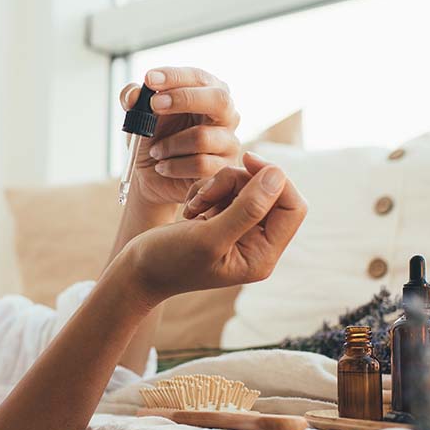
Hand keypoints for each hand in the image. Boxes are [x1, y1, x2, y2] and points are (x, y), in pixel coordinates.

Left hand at [120, 67, 240, 207]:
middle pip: (219, 99)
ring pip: (202, 137)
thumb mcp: (137, 115)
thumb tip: (132, 94)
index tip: (149, 79)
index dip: (175, 76)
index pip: (199, 77)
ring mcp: (228, 141)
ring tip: (155, 151)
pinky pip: (200, 164)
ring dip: (169, 144)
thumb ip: (132, 98)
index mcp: (208, 92)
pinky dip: (173, 166)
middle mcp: (225, 114)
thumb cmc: (152, 139)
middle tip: (154, 105)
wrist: (150, 177)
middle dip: (183, 99)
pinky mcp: (223, 168)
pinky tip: (162, 167)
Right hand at [124, 152, 307, 307]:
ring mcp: (241, 231)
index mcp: (262, 256)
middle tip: (205, 194)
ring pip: (247, 186)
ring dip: (218, 186)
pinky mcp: (223, 220)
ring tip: (194, 206)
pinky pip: (228, 190)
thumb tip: (278, 175)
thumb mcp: (208, 237)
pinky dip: (208, 190)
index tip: (246, 160)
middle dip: (237, 184)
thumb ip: (247, 209)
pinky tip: (191, 209)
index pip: (292, 207)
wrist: (138, 269)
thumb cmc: (168, 260)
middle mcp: (257, 244)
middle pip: (269, 193)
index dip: (274, 179)